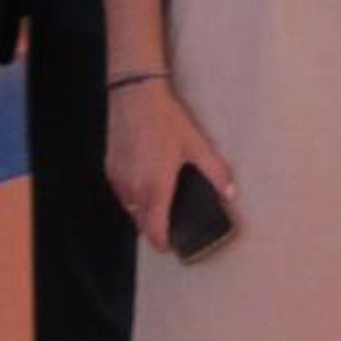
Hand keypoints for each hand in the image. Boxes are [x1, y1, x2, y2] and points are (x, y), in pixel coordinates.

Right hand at [104, 77, 237, 253]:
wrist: (136, 95)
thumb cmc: (166, 120)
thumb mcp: (197, 145)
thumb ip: (215, 172)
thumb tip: (231, 193)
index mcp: (156, 189)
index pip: (154, 232)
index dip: (162, 243)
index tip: (169, 246)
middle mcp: (133, 190)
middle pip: (141, 224)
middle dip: (154, 227)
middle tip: (168, 222)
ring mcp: (119, 180)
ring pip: (130, 208)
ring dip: (142, 210)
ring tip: (159, 198)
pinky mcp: (110, 168)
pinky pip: (121, 191)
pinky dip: (132, 193)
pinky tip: (145, 177)